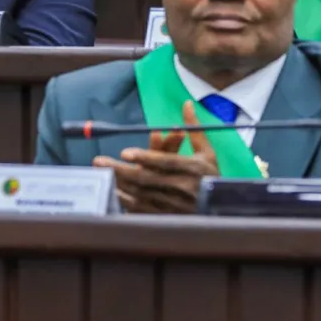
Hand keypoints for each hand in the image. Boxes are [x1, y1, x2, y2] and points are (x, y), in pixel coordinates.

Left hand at [94, 101, 219, 213]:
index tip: (125, 152)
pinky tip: (112, 192)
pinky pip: (142, 210)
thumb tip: (186, 104)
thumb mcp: (207, 152)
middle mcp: (184, 188)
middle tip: (100, 161)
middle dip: (121, 169)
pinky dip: (126, 201)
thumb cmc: (211, 176)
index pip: (166, 162)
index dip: (145, 157)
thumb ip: (194, 128)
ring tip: (101, 174)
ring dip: (119, 184)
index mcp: (194, 169)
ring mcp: (174, 205)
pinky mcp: (167, 217)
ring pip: (141, 194)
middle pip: (147, 179)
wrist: (221, 208)